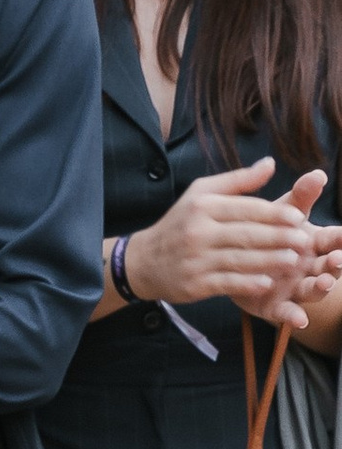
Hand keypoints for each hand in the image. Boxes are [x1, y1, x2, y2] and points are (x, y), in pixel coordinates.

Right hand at [125, 163, 341, 328]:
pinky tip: (268, 282)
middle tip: (304, 240)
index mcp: (202, 206)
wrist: (143, 261)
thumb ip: (238, 181)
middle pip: (246, 234)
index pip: (245, 208)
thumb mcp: (201, 194)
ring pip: (240, 260)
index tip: (298, 218)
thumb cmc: (179, 224)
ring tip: (294, 261)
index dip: (274, 214)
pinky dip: (249, 283)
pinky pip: (227, 283)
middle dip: (279, 238)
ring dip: (270, 261)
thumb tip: (270, 164)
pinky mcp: (194, 284)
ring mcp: (195, 259)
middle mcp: (198, 232)